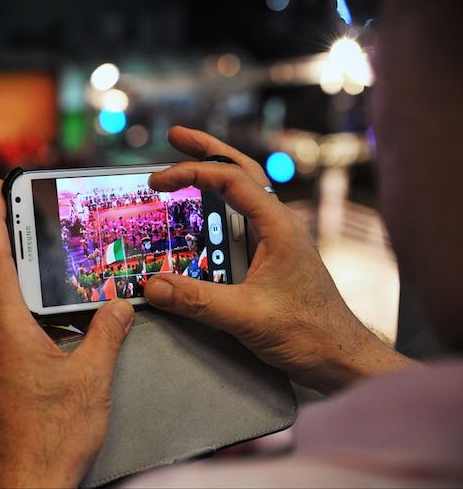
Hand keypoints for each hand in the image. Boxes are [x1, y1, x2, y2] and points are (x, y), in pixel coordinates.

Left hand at [0, 180, 134, 487]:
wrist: (25, 487)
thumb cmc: (51, 438)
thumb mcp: (90, 378)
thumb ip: (107, 334)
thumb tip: (121, 305)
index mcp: (5, 330)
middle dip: (15, 248)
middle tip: (33, 220)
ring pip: (5, 310)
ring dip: (28, 289)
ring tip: (57, 275)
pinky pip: (8, 334)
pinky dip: (29, 319)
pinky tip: (57, 327)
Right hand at [144, 126, 415, 394]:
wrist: (341, 357)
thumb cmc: (311, 333)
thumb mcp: (247, 316)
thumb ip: (197, 301)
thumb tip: (152, 286)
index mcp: (279, 226)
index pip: (230, 180)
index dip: (191, 172)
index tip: (157, 180)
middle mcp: (278, 225)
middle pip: (241, 171)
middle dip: (207, 150)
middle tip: (175, 137)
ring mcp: (275, 240)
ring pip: (241, 194)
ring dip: (212, 176)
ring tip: (183, 165)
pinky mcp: (270, 258)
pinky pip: (239, 224)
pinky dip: (216, 211)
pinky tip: (200, 218)